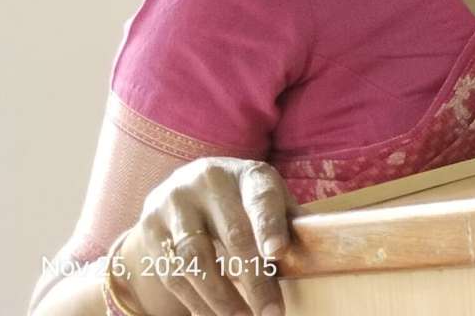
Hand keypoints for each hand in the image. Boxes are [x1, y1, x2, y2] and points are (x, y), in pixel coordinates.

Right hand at [115, 157, 290, 315]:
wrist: (186, 187)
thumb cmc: (243, 199)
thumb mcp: (268, 199)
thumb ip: (291, 221)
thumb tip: (324, 250)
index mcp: (246, 174)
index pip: (261, 198)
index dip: (269, 225)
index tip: (278, 252)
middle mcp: (206, 182)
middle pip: (232, 235)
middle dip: (254, 279)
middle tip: (270, 311)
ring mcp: (172, 205)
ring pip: (196, 258)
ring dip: (220, 296)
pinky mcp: (150, 230)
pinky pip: (172, 272)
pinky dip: (194, 300)